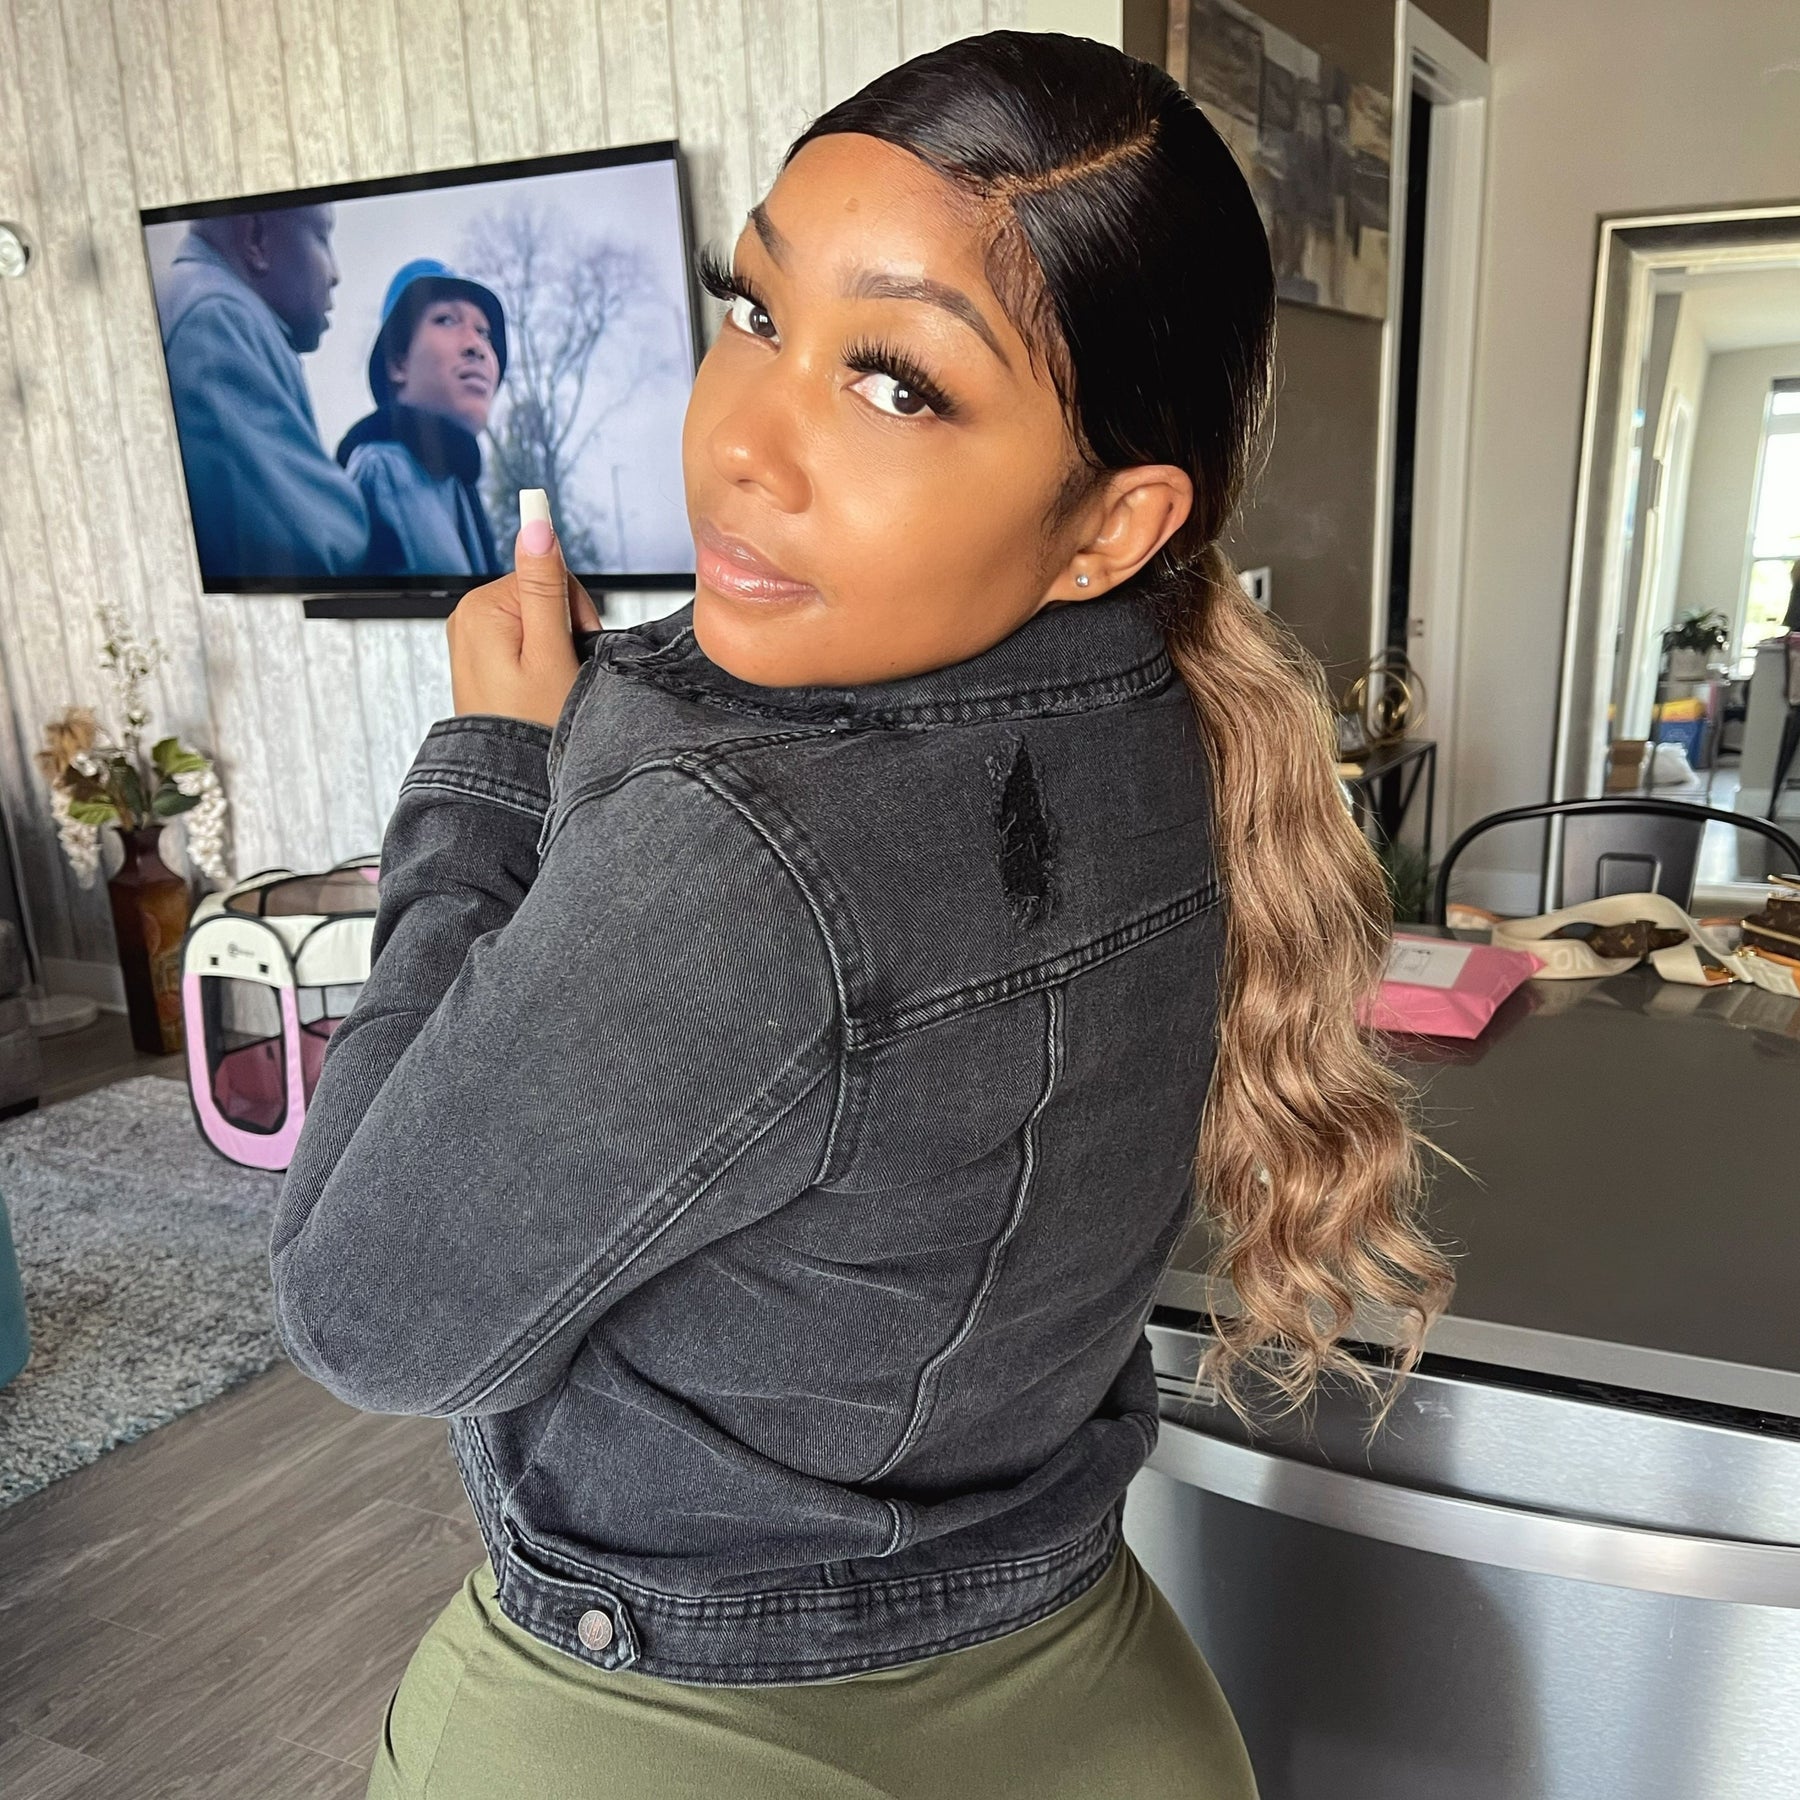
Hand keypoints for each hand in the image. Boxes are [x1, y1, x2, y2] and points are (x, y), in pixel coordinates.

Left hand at [447, 516, 602, 726]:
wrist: (509, 777)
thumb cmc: (532, 724)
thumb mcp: (550, 652)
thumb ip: (545, 585)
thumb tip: (536, 523)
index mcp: (481, 607)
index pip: (549, 573)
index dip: (576, 611)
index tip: (574, 649)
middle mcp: (467, 615)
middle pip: (541, 593)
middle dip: (564, 628)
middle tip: (563, 671)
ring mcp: (469, 637)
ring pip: (534, 617)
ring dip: (554, 645)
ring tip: (549, 684)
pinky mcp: (477, 656)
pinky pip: (520, 639)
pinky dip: (538, 658)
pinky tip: (537, 687)